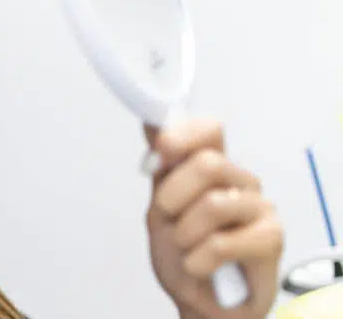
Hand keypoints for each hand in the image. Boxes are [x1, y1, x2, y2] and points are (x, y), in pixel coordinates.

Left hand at [144, 120, 282, 318]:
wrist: (200, 301)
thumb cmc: (183, 254)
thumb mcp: (160, 209)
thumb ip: (161, 170)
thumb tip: (154, 126)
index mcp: (214, 169)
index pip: (209, 130)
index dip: (182, 136)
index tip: (159, 154)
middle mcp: (240, 182)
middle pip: (207, 164)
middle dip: (172, 197)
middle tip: (169, 220)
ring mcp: (260, 208)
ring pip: (213, 205)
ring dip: (184, 235)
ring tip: (188, 249)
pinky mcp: (272, 238)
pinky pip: (221, 243)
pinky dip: (198, 261)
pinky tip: (201, 267)